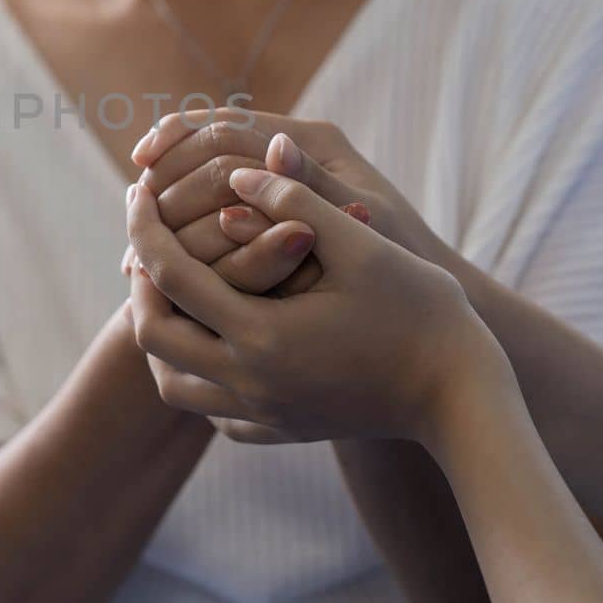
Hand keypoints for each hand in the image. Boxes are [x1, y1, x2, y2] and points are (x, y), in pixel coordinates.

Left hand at [124, 168, 508, 448]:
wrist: (463, 397)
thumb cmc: (423, 312)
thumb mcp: (364, 244)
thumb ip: (298, 201)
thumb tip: (239, 171)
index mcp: (262, 335)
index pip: (170, 274)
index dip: (145, 225)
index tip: (139, 189)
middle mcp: (250, 384)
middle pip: (153, 335)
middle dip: (140, 280)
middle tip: (147, 237)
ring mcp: (263, 414)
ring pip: (172, 382)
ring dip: (160, 331)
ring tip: (169, 286)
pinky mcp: (281, 430)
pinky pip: (212, 413)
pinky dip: (196, 375)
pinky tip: (212, 341)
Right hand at [129, 108, 448, 265]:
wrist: (426, 323)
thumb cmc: (407, 278)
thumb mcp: (365, 233)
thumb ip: (314, 193)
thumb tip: (268, 153)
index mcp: (314, 143)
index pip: (230, 122)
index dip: (178, 138)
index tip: (140, 168)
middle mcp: (292, 155)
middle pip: (206, 148)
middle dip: (165, 178)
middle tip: (131, 212)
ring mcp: (279, 189)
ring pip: (201, 186)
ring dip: (166, 212)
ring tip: (136, 251)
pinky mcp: (269, 224)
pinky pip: (211, 222)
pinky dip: (182, 242)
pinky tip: (158, 271)